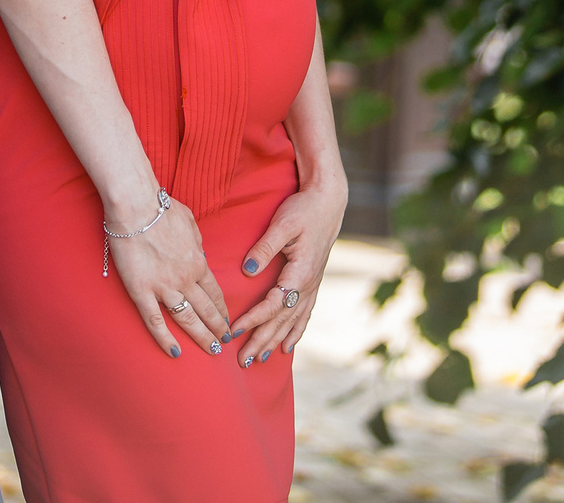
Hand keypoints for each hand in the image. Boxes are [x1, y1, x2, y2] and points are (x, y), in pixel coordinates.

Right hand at [107, 195, 233, 358]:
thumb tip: (199, 256)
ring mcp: (164, 287)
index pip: (215, 292)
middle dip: (218, 327)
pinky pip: (155, 321)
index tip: (228, 320)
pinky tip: (174, 352)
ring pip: (187, 319)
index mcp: (198, 262)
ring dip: (201, 336)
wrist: (136, 207)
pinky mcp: (141, 292)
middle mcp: (185, 278)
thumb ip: (197, 244)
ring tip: (212, 350)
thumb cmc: (162, 209)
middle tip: (226, 342)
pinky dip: (165, 339)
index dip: (222, 309)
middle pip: (206, 309)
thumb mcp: (191, 224)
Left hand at [229, 175, 347, 365]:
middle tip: (242, 362)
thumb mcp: (283, 224)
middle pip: (282, 320)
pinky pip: (305, 314)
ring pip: (293, 321)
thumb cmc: (304, 209)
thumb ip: (264, 247)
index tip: (233, 330)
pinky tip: (288, 347)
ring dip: (275, 341)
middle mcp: (308, 284)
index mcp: (300, 272)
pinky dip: (296, 332)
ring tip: (259, 360)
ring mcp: (313, 285)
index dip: (253, 319)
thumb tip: (248, 270)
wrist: (329, 201)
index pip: (273, 304)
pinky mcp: (313, 281)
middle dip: (262, 341)